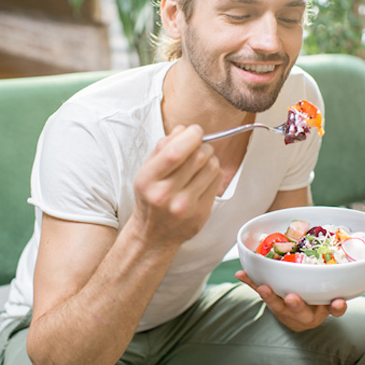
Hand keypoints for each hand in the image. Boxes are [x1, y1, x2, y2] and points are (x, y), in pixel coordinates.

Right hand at [132, 125, 222, 246]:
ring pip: (212, 167)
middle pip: (198, 157)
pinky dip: (214, 173)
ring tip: (200, 163)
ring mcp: (185, 206)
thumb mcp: (147, 171)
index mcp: (148, 180)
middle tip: (199, 146)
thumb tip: (184, 129)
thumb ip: (163, 148)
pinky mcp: (201, 214)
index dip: (191, 136)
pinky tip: (203, 177)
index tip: (195, 131)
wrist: (154, 235)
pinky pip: (217, 181)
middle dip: (202, 145)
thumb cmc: (150, 198)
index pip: (175, 152)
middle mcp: (166, 195)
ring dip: (210, 158)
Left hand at [236, 270, 346, 331]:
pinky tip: (241, 274)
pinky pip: (260, 292)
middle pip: (302, 312)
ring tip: (262, 287)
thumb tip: (356, 266)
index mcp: (323, 308)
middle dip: (297, 305)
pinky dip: (250, 282)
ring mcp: (287, 309)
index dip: (336, 307)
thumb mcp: (329, 295)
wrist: (299, 317)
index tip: (338, 302)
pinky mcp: (272, 303)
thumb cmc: (318, 300)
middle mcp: (305, 312)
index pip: (333, 310)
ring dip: (270, 297)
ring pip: (279, 306)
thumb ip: (336, 282)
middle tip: (292, 297)